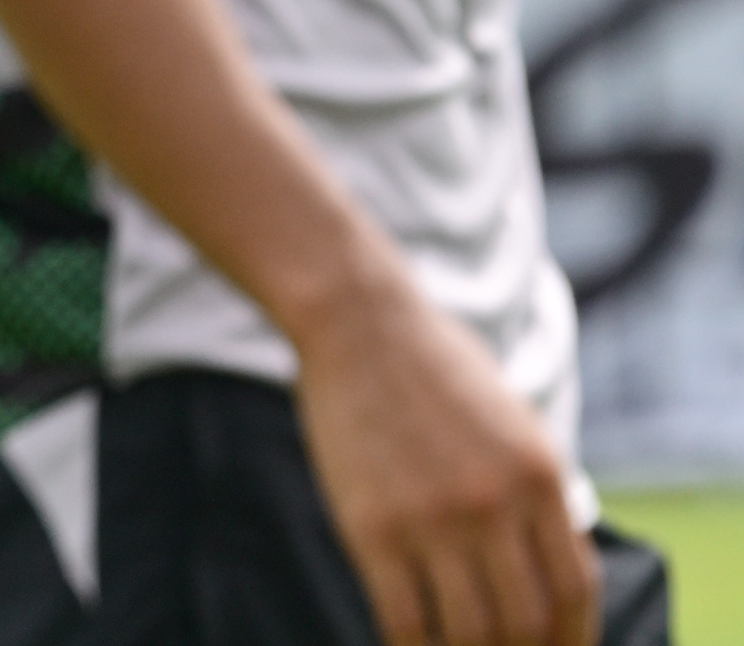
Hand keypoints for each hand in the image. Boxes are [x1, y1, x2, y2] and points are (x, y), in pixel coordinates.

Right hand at [288, 272, 596, 645]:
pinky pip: (403, 619)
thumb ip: (538, 498)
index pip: (575, 591)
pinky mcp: (371, 526)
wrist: (358, 321)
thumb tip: (552, 577)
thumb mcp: (515, 426)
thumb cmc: (436, 369)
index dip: (573, 640)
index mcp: (540, 478)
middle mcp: (495, 504)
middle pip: (527, 623)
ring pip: (470, 633)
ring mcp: (432, 517)